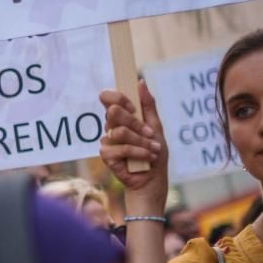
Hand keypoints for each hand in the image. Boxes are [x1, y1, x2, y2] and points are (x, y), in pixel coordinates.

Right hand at [99, 81, 168, 211]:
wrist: (152, 179)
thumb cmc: (154, 153)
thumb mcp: (156, 126)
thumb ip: (148, 105)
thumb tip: (140, 83)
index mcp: (122, 117)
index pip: (109, 98)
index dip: (119, 98)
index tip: (133, 107)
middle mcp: (112, 127)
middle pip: (114, 112)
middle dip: (135, 123)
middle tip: (149, 133)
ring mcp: (108, 141)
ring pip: (120, 132)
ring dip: (141, 141)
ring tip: (153, 150)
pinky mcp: (106, 155)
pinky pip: (121, 148)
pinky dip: (138, 152)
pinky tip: (147, 158)